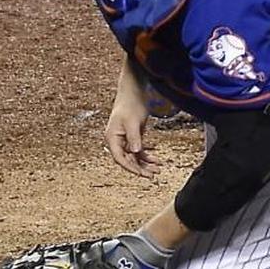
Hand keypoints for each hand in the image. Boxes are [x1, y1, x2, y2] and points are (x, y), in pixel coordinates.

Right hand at [105, 60, 161, 176]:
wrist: (134, 93)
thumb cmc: (131, 104)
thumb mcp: (133, 122)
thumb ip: (134, 138)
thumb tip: (135, 152)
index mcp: (111, 138)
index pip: (119, 158)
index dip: (130, 167)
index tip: (141, 174)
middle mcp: (116, 141)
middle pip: (127, 160)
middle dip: (140, 168)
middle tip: (153, 175)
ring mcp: (124, 140)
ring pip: (134, 157)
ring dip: (145, 164)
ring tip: (158, 170)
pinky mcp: (133, 137)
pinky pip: (139, 151)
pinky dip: (147, 156)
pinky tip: (157, 161)